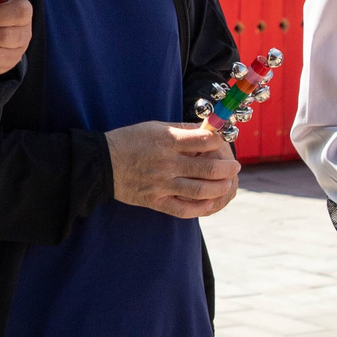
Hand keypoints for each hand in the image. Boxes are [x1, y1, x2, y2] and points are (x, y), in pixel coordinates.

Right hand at [107, 121, 238, 216]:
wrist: (101, 163)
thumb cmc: (129, 141)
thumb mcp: (154, 127)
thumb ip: (181, 130)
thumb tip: (206, 130)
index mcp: (167, 141)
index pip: (205, 140)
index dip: (221, 142)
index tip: (225, 144)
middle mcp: (167, 163)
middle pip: (208, 168)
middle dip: (228, 168)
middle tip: (235, 167)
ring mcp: (162, 184)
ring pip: (200, 190)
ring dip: (220, 188)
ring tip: (227, 184)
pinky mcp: (155, 201)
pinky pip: (183, 209)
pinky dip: (201, 208)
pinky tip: (210, 203)